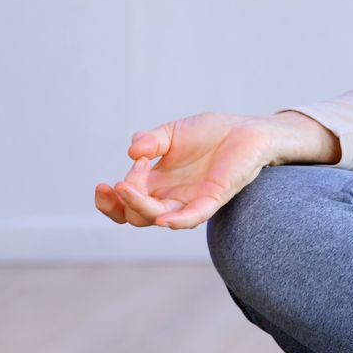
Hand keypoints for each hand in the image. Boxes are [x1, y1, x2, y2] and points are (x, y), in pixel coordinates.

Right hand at [94, 111, 274, 229]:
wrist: (245, 131)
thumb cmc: (210, 133)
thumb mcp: (172, 132)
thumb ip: (151, 141)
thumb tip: (132, 151)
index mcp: (156, 183)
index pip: (125, 205)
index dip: (110, 200)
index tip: (108, 182)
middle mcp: (170, 197)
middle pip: (136, 216)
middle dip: (122, 200)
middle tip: (125, 177)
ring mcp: (190, 201)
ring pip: (158, 217)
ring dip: (139, 206)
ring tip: (126, 187)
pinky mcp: (212, 199)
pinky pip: (193, 217)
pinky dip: (177, 221)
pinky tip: (162, 220)